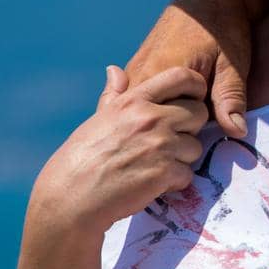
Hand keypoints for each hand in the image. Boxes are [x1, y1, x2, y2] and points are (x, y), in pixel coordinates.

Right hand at [31, 66, 210, 239]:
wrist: (69, 199)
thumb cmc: (80, 159)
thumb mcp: (98, 120)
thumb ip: (113, 95)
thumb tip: (114, 70)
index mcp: (133, 101)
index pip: (181, 77)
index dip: (196, 87)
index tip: (193, 99)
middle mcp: (149, 118)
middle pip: (199, 113)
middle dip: (190, 129)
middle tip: (170, 142)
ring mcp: (159, 145)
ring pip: (196, 147)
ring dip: (182, 159)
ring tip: (155, 165)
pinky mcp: (164, 173)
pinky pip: (187, 174)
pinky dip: (174, 182)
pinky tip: (152, 184)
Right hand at [125, 0, 268, 137]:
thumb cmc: (225, 28)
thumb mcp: (233, 64)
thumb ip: (231, 97)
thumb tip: (236, 132)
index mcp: (160, 74)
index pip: (168, 123)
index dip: (191, 128)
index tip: (206, 118)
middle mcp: (139, 75)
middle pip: (152, 121)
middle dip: (174, 126)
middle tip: (198, 111)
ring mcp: (132, 73)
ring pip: (144, 113)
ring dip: (163, 117)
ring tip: (186, 106)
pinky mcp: (133, 72)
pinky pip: (139, 102)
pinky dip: (154, 108)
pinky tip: (171, 103)